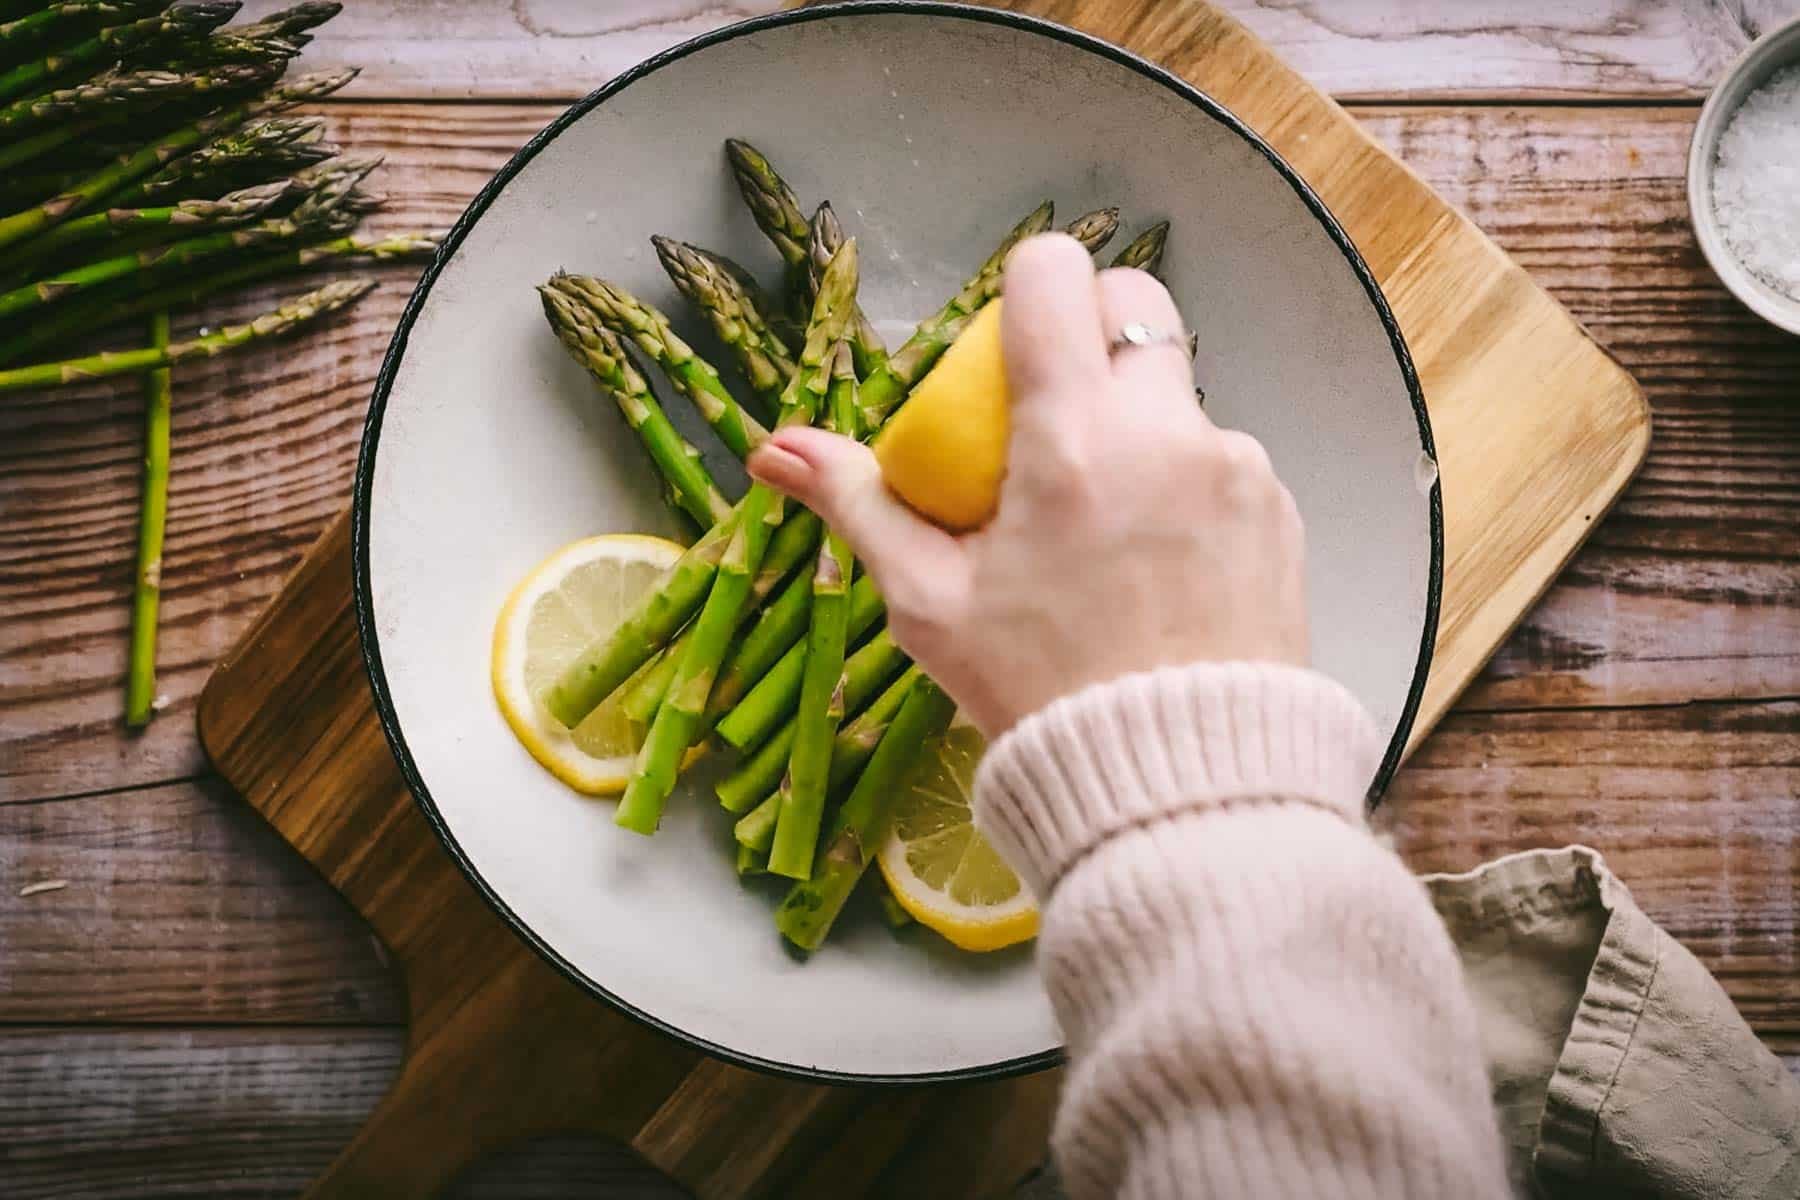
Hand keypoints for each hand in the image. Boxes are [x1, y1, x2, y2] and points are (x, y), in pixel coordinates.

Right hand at [748, 233, 1307, 735]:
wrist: (1177, 784)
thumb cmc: (1037, 692)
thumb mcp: (928, 603)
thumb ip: (858, 503)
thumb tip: (773, 449)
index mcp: (1073, 439)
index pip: (1054, 278)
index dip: (1024, 289)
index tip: (1007, 345)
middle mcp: (1168, 431)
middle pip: (1134, 303)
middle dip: (1091, 332)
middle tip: (1055, 415)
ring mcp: (1238, 468)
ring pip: (1180, 393)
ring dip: (1140, 426)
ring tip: (1106, 526)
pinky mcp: (1280, 510)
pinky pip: (1224, 461)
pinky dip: (1187, 486)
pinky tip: (1160, 565)